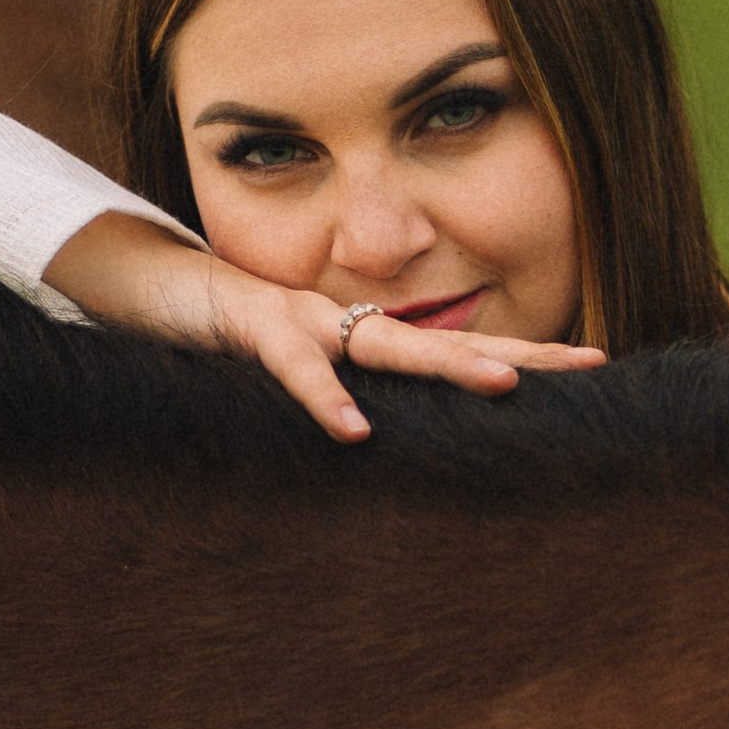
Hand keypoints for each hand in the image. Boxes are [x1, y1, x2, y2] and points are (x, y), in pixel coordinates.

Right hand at [42, 212, 605, 441]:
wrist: (134, 282)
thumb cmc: (213, 335)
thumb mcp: (290, 374)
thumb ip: (338, 397)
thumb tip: (387, 446)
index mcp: (359, 336)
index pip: (453, 344)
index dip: (523, 353)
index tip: (594, 367)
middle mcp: (343, 322)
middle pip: (445, 337)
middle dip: (520, 351)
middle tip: (589, 365)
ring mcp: (299, 318)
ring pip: (384, 343)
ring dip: (446, 363)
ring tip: (505, 385)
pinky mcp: (248, 324)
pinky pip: (293, 366)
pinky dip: (323, 399)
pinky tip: (355, 433)